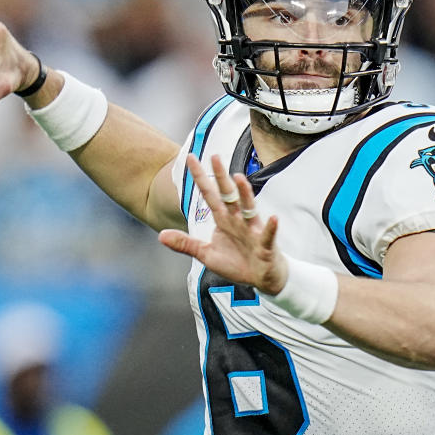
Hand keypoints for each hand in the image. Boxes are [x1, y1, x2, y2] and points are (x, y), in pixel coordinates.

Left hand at [159, 154, 287, 293]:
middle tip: (214, 156)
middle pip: (228, 195)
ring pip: (248, 208)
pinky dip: (271, 227)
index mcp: (223, 220)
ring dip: (245, 194)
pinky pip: (268, 235)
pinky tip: (274, 219)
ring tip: (239, 178)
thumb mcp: (206, 255)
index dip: (200, 178)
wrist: (261, 278)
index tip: (191, 158)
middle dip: (221, 177)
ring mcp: (252, 230)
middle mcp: (237, 220)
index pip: (209, 194)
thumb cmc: (237, 263)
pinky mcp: (265, 245)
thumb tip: (161, 235)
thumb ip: (185, 244)